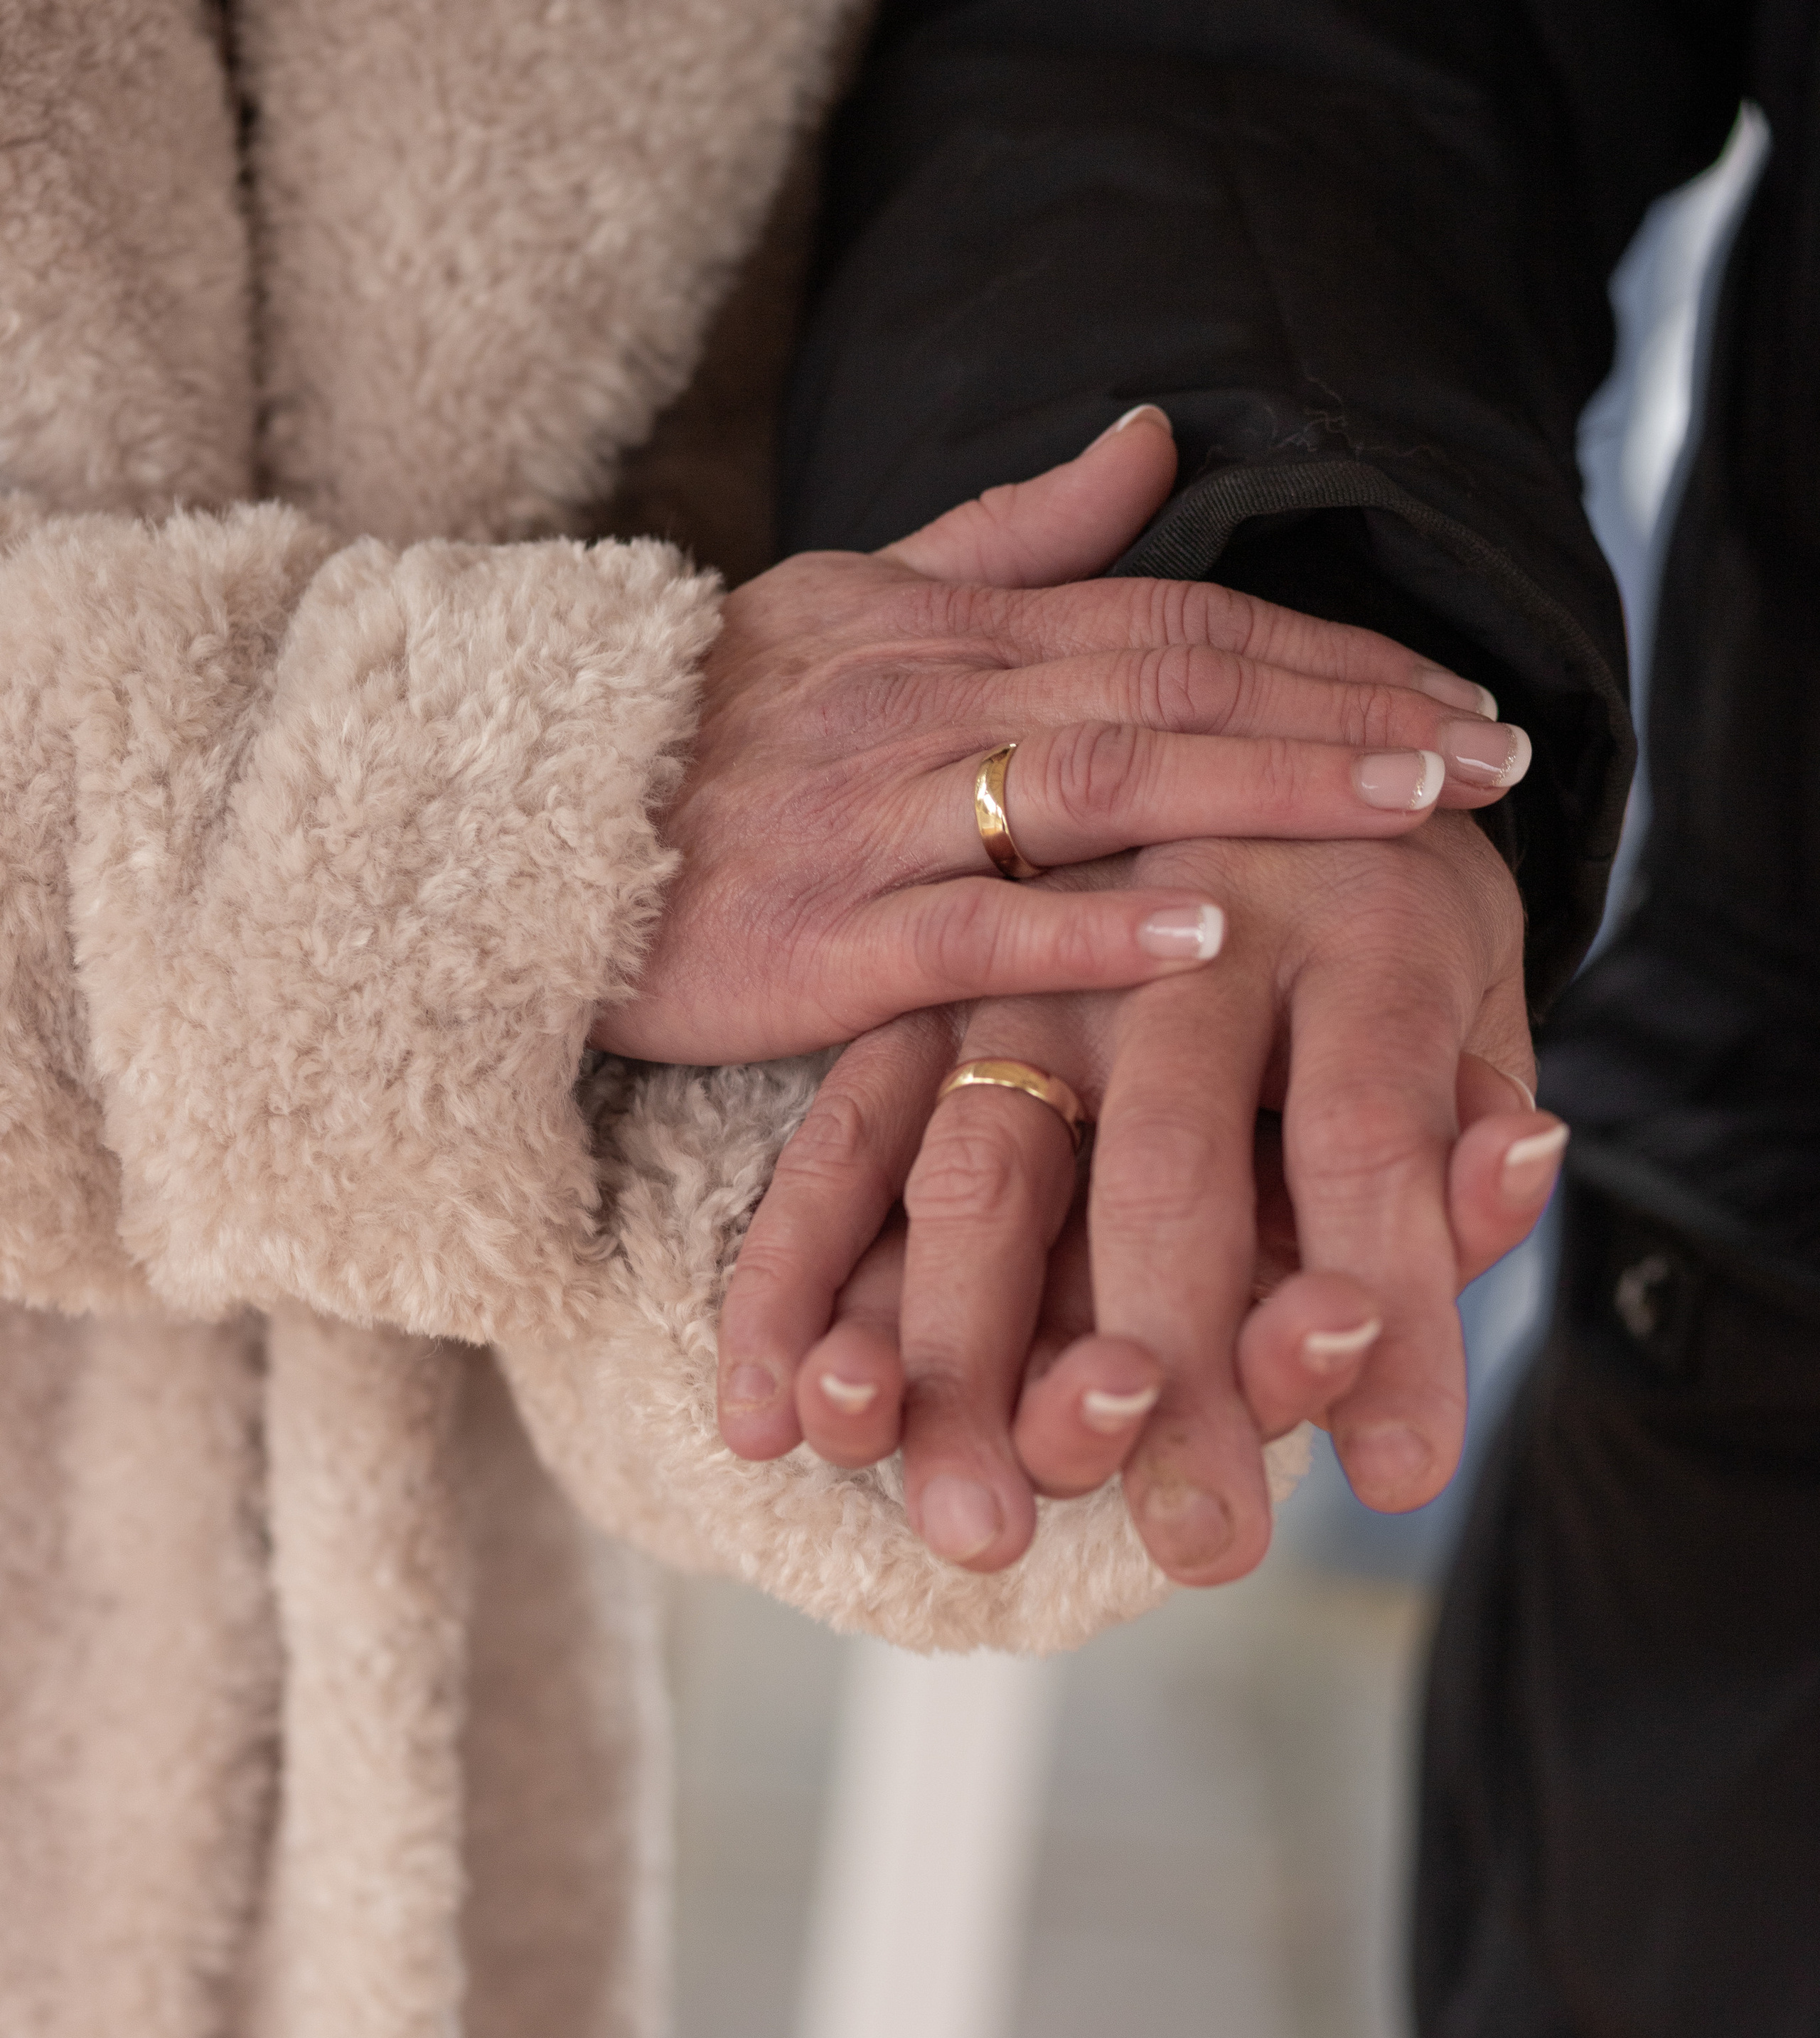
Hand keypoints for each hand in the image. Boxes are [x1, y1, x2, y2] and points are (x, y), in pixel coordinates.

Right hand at [594, 408, 1527, 1064]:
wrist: (500, 835)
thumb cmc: (689, 737)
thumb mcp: (845, 602)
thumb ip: (1004, 535)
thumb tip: (1154, 442)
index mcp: (940, 629)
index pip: (1173, 616)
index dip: (1327, 652)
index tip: (1458, 696)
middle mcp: (921, 705)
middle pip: (1173, 683)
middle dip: (1348, 716)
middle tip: (1497, 757)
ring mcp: (867, 821)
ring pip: (1100, 783)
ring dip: (1267, 793)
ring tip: (1410, 817)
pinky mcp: (814, 946)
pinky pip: (971, 927)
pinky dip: (1092, 926)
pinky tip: (1209, 933)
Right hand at [719, 813, 1565, 1584]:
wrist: (1267, 765)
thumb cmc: (1382, 951)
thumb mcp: (1467, 1031)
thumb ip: (1466, 1141)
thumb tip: (1514, 1170)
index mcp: (1352, 936)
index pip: (1366, 1143)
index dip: (1382, 1315)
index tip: (1400, 1482)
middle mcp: (1175, 943)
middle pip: (1161, 1173)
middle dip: (1163, 1382)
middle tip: (1186, 1546)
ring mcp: (1029, 971)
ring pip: (977, 1174)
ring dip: (954, 1358)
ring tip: (956, 1507)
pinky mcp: (919, 1004)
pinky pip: (842, 1149)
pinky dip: (797, 1290)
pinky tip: (767, 1419)